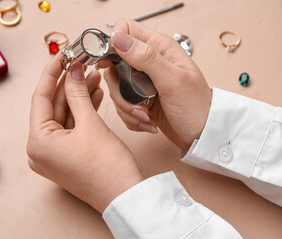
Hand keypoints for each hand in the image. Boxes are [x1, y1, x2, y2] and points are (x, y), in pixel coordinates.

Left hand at [27, 53, 142, 212]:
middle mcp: (40, 151)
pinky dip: (81, 113)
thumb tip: (73, 72)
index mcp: (38, 143)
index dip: (51, 74)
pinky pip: (71, 128)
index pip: (41, 98)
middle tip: (81, 66)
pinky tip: (93, 96)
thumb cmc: (107, 169)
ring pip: (64, 117)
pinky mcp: (67, 157)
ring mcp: (53, 155)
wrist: (125, 196)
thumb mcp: (90, 124)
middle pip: (53, 107)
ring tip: (92, 78)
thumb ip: (78, 94)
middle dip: (69, 85)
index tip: (60, 57)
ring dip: (78, 97)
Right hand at [100, 19, 211, 150]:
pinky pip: (121, 105)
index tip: (110, 65)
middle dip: (120, 89)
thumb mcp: (173, 79)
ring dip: (127, 108)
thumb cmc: (196, 107)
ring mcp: (141, 82)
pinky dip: (132, 117)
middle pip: (113, 65)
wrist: (202, 135)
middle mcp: (147, 63)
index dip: (112, 44)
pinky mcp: (139, 99)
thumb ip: (146, 57)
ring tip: (146, 116)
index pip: (125, 31)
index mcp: (158, 48)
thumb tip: (118, 38)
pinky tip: (148, 121)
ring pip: (115, 88)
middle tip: (138, 102)